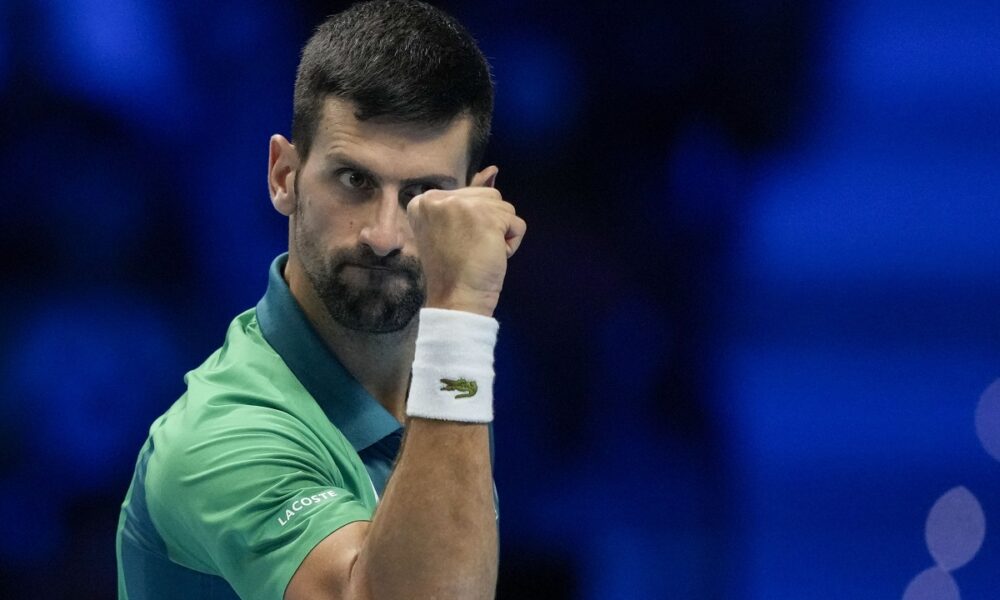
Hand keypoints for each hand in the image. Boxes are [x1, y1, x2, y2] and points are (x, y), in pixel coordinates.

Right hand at [407, 166, 526, 316]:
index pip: (467, 196)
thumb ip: (469, 198)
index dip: (472, 223)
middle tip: (469, 249)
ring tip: (480, 252)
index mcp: (423, 201)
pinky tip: (493, 256)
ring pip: (504, 207)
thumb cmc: (453, 269)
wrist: (455, 298)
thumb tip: (493, 170)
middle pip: (488, 196)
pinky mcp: (486, 218)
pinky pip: (517, 223)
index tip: (457, 244)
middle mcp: (438, 197)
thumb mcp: (452, 228)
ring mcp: (462, 206)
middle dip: (488, 224)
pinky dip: (512, 243)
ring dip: (500, 232)